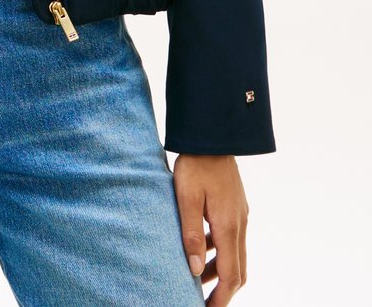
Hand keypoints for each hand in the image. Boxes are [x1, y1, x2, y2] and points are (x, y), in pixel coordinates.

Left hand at [172, 153, 248, 304]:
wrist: (212, 135)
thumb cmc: (196, 164)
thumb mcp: (185, 197)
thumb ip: (189, 233)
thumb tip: (192, 269)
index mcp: (228, 226)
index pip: (230, 275)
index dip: (221, 298)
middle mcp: (239, 224)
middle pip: (238, 270)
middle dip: (223, 290)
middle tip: (204, 302)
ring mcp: (240, 215)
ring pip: (235, 254)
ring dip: (219, 270)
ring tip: (196, 278)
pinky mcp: (236, 207)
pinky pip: (232, 238)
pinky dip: (219, 251)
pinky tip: (200, 248)